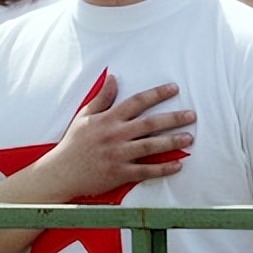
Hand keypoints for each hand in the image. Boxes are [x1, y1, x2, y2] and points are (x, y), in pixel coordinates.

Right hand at [37, 75, 194, 200]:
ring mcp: (118, 155)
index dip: (156, 94)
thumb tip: (113, 78)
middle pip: (149, 124)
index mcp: (107, 120)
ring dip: (172, 141)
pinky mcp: (120, 173)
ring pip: (151, 146)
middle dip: (173, 118)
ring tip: (189, 137)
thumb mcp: (84, 116)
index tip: (174, 89)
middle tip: (191, 115)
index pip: (136, 102)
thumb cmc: (73, 143)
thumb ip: (102, 98)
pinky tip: (178, 165)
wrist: (61, 171)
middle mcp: (115, 135)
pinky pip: (146, 170)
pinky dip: (163, 168)